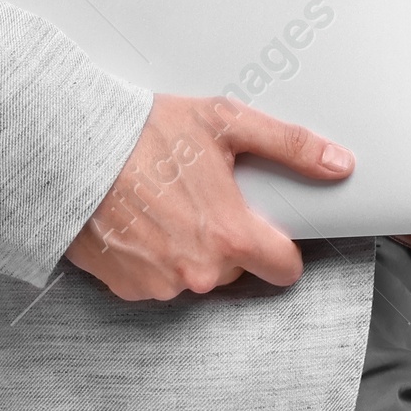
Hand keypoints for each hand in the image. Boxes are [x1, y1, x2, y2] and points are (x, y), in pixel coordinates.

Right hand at [64, 93, 354, 302]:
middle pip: (236, 268)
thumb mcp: (224, 122)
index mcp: (231, 236)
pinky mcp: (128, 288)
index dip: (279, 245)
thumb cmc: (145, 131)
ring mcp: (161, 284)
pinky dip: (154, 256)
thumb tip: (338, 164)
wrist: (72, 146)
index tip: (264, 225)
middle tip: (202, 196)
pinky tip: (141, 220)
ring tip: (166, 202)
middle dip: (227, 238)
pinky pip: (157, 280)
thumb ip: (290, 146)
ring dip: (189, 248)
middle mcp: (198, 271)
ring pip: (196, 274)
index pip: (284, 269)